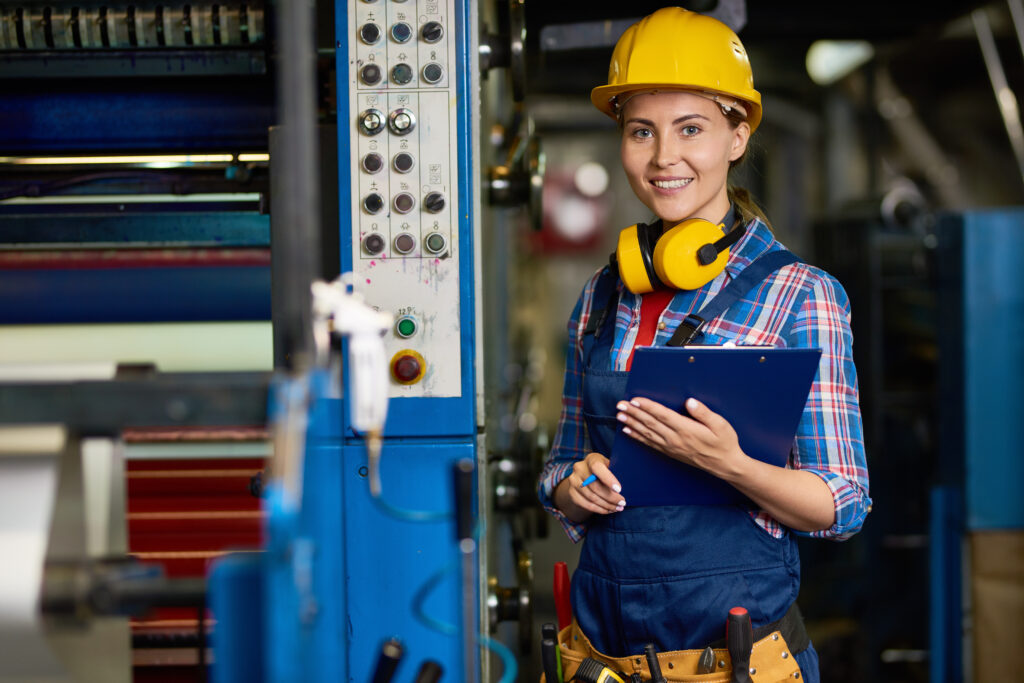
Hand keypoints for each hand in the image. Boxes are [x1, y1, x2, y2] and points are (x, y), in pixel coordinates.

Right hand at [555, 452, 625, 519]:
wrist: (585, 477)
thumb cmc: (604, 471)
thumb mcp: (609, 466)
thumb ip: (615, 472)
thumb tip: (629, 485)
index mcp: (591, 459)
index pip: (597, 467)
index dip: (608, 479)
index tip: (619, 489)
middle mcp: (579, 468)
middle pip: (595, 486)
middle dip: (611, 497)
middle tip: (623, 503)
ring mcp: (573, 480)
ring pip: (591, 497)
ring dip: (606, 505)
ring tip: (618, 508)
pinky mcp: (572, 493)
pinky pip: (586, 504)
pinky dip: (599, 509)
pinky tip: (608, 510)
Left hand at [616, 397, 745, 479]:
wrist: (725, 465)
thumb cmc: (725, 442)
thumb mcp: (720, 425)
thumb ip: (704, 413)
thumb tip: (690, 402)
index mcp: (686, 429)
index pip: (662, 415)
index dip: (647, 407)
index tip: (635, 400)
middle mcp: (675, 439)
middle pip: (650, 423)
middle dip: (634, 413)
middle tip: (620, 405)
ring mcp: (671, 447)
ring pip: (647, 433)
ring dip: (632, 424)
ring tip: (619, 416)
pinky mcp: (670, 453)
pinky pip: (650, 444)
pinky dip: (638, 437)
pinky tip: (628, 432)